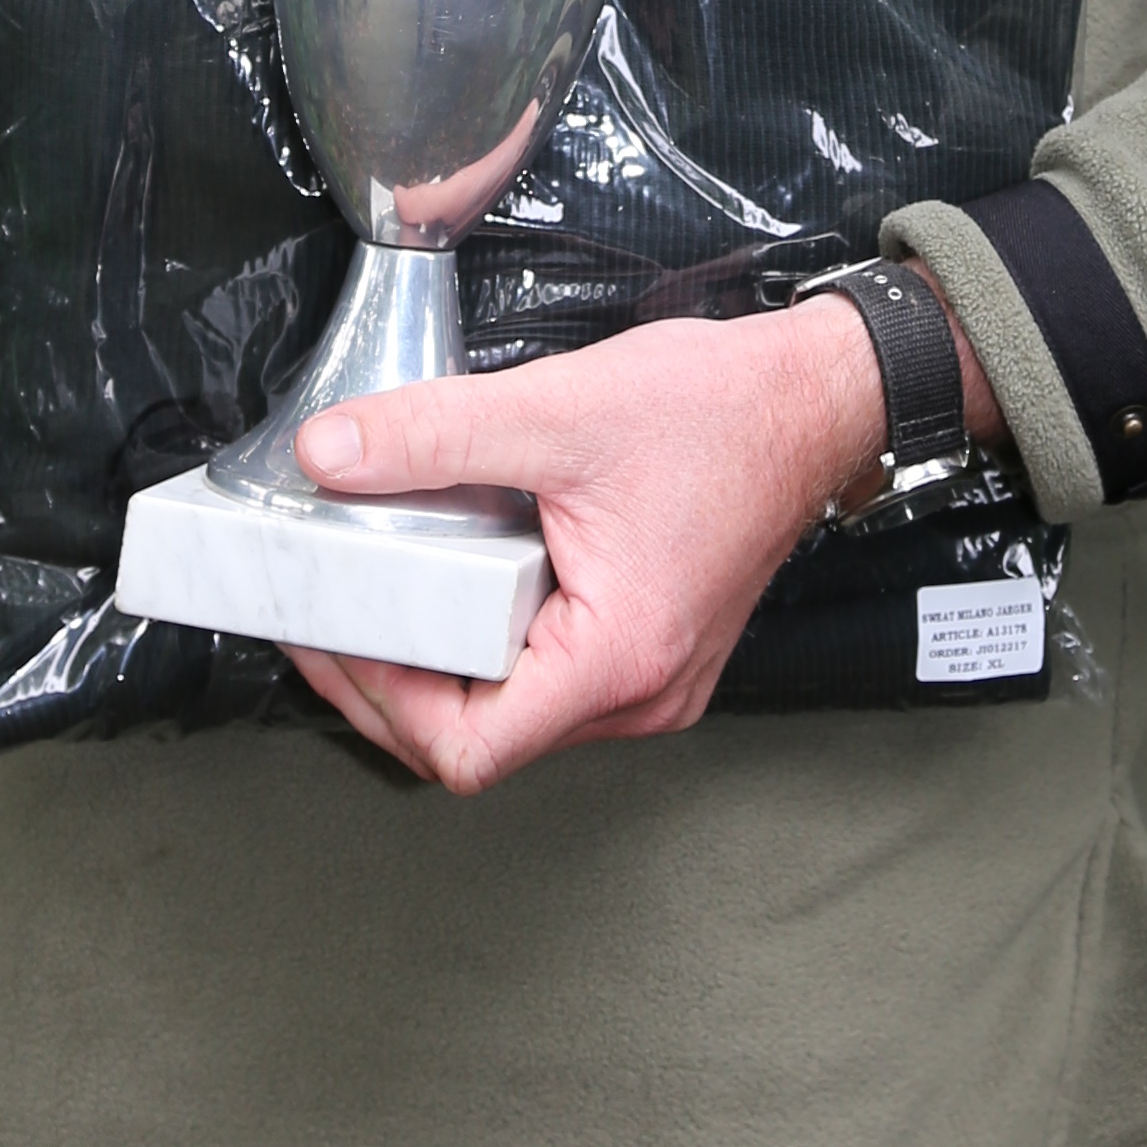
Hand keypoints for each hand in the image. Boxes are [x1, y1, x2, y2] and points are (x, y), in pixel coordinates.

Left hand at [282, 288, 919, 793]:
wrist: (819, 398)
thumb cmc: (727, 411)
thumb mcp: (559, 409)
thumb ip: (435, 435)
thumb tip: (330, 456)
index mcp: (618, 656)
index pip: (467, 748)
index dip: (379, 700)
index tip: (332, 633)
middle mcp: (639, 692)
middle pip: (477, 739)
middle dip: (386, 680)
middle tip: (328, 614)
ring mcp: (648, 679)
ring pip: (509, 712)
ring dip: (435, 662)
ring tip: (375, 596)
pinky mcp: (647, 650)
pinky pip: (544, 677)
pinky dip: (484, 641)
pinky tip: (451, 584)